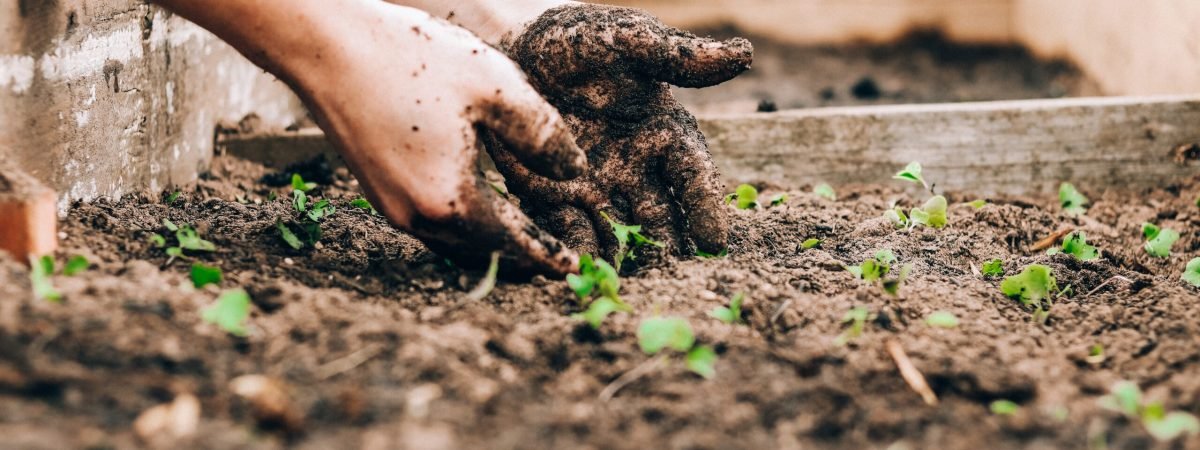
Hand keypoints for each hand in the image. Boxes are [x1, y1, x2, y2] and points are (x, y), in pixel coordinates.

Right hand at [289, 4, 587, 274]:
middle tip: (554, 260)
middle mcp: (417, 217)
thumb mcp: (495, 87)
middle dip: (521, 258)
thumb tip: (575, 171)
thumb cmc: (411, 60)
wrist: (326, 46)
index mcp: (451, 200)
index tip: (573, 269)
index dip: (547, 255)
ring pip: (454, 244)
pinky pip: (431, 226)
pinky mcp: (377, 190)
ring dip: (490, 246)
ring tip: (523, 240)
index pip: (513, 242)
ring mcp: (391, 207)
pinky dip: (463, 227)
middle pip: (482, 253)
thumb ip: (542, 135)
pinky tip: (479, 208)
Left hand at [485, 3, 752, 263]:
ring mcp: (597, 188)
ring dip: (626, 261)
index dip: (705, 208)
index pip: (693, 177)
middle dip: (669, 250)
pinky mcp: (554, 198)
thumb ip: (677, 56)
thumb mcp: (629, 41)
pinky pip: (569, 231)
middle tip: (676, 281)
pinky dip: (576, 253)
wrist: (518, 46)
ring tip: (629, 288)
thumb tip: (743, 53)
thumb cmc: (582, 40)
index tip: (715, 241)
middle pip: (661, 218)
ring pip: (619, 234)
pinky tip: (578, 273)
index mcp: (665, 135)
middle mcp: (637, 170)